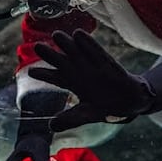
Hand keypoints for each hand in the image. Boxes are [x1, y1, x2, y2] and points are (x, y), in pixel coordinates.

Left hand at [28, 30, 154, 131]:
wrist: (130, 101)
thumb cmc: (106, 106)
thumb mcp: (85, 115)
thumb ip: (69, 119)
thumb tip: (51, 126)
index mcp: (74, 84)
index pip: (56, 78)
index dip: (44, 74)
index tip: (31, 72)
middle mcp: (81, 73)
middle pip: (63, 62)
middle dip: (50, 55)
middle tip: (37, 46)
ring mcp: (94, 67)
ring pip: (77, 53)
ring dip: (67, 45)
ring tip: (56, 34)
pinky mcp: (109, 64)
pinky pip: (97, 53)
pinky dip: (88, 44)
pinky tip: (78, 34)